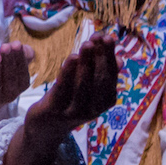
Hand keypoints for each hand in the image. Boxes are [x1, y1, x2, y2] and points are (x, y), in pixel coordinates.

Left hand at [0, 43, 34, 120]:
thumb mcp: (8, 63)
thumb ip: (21, 55)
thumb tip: (27, 49)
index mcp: (18, 86)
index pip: (22, 73)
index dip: (19, 58)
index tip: (17, 44)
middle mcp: (7, 94)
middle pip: (9, 79)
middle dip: (8, 62)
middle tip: (6, 47)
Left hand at [5, 34, 118, 164]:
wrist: (45, 127)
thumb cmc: (69, 101)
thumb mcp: (87, 88)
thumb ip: (100, 74)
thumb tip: (120, 60)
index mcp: (104, 102)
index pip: (111, 77)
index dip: (110, 56)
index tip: (108, 37)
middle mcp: (93, 109)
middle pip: (100, 80)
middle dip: (101, 57)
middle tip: (100, 36)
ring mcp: (74, 112)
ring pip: (83, 85)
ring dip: (87, 63)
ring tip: (87, 44)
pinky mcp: (55, 110)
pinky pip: (63, 89)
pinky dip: (69, 72)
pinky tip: (72, 56)